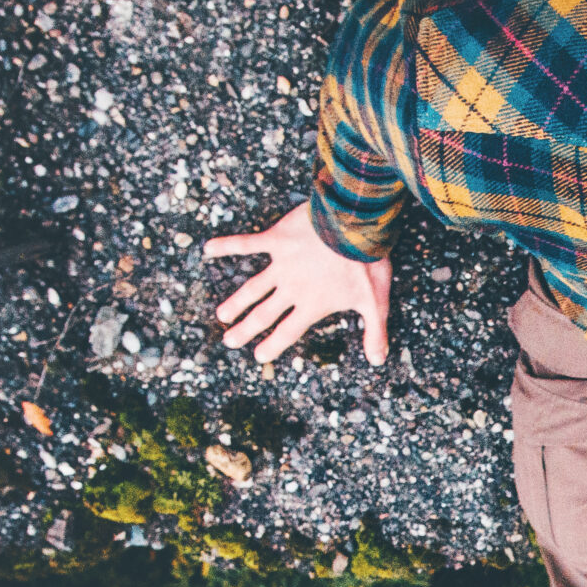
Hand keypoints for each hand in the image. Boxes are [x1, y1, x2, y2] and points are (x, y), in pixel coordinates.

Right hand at [205, 202, 391, 365]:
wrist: (356, 226)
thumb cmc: (367, 263)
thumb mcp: (377, 302)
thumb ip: (374, 333)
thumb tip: (378, 361)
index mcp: (313, 304)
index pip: (289, 331)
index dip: (274, 344)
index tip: (259, 356)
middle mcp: (293, 288)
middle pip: (265, 314)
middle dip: (246, 330)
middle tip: (230, 341)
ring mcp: (282, 264)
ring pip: (253, 288)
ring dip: (236, 301)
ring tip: (222, 314)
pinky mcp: (277, 239)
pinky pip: (247, 244)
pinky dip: (227, 246)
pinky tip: (208, 249)